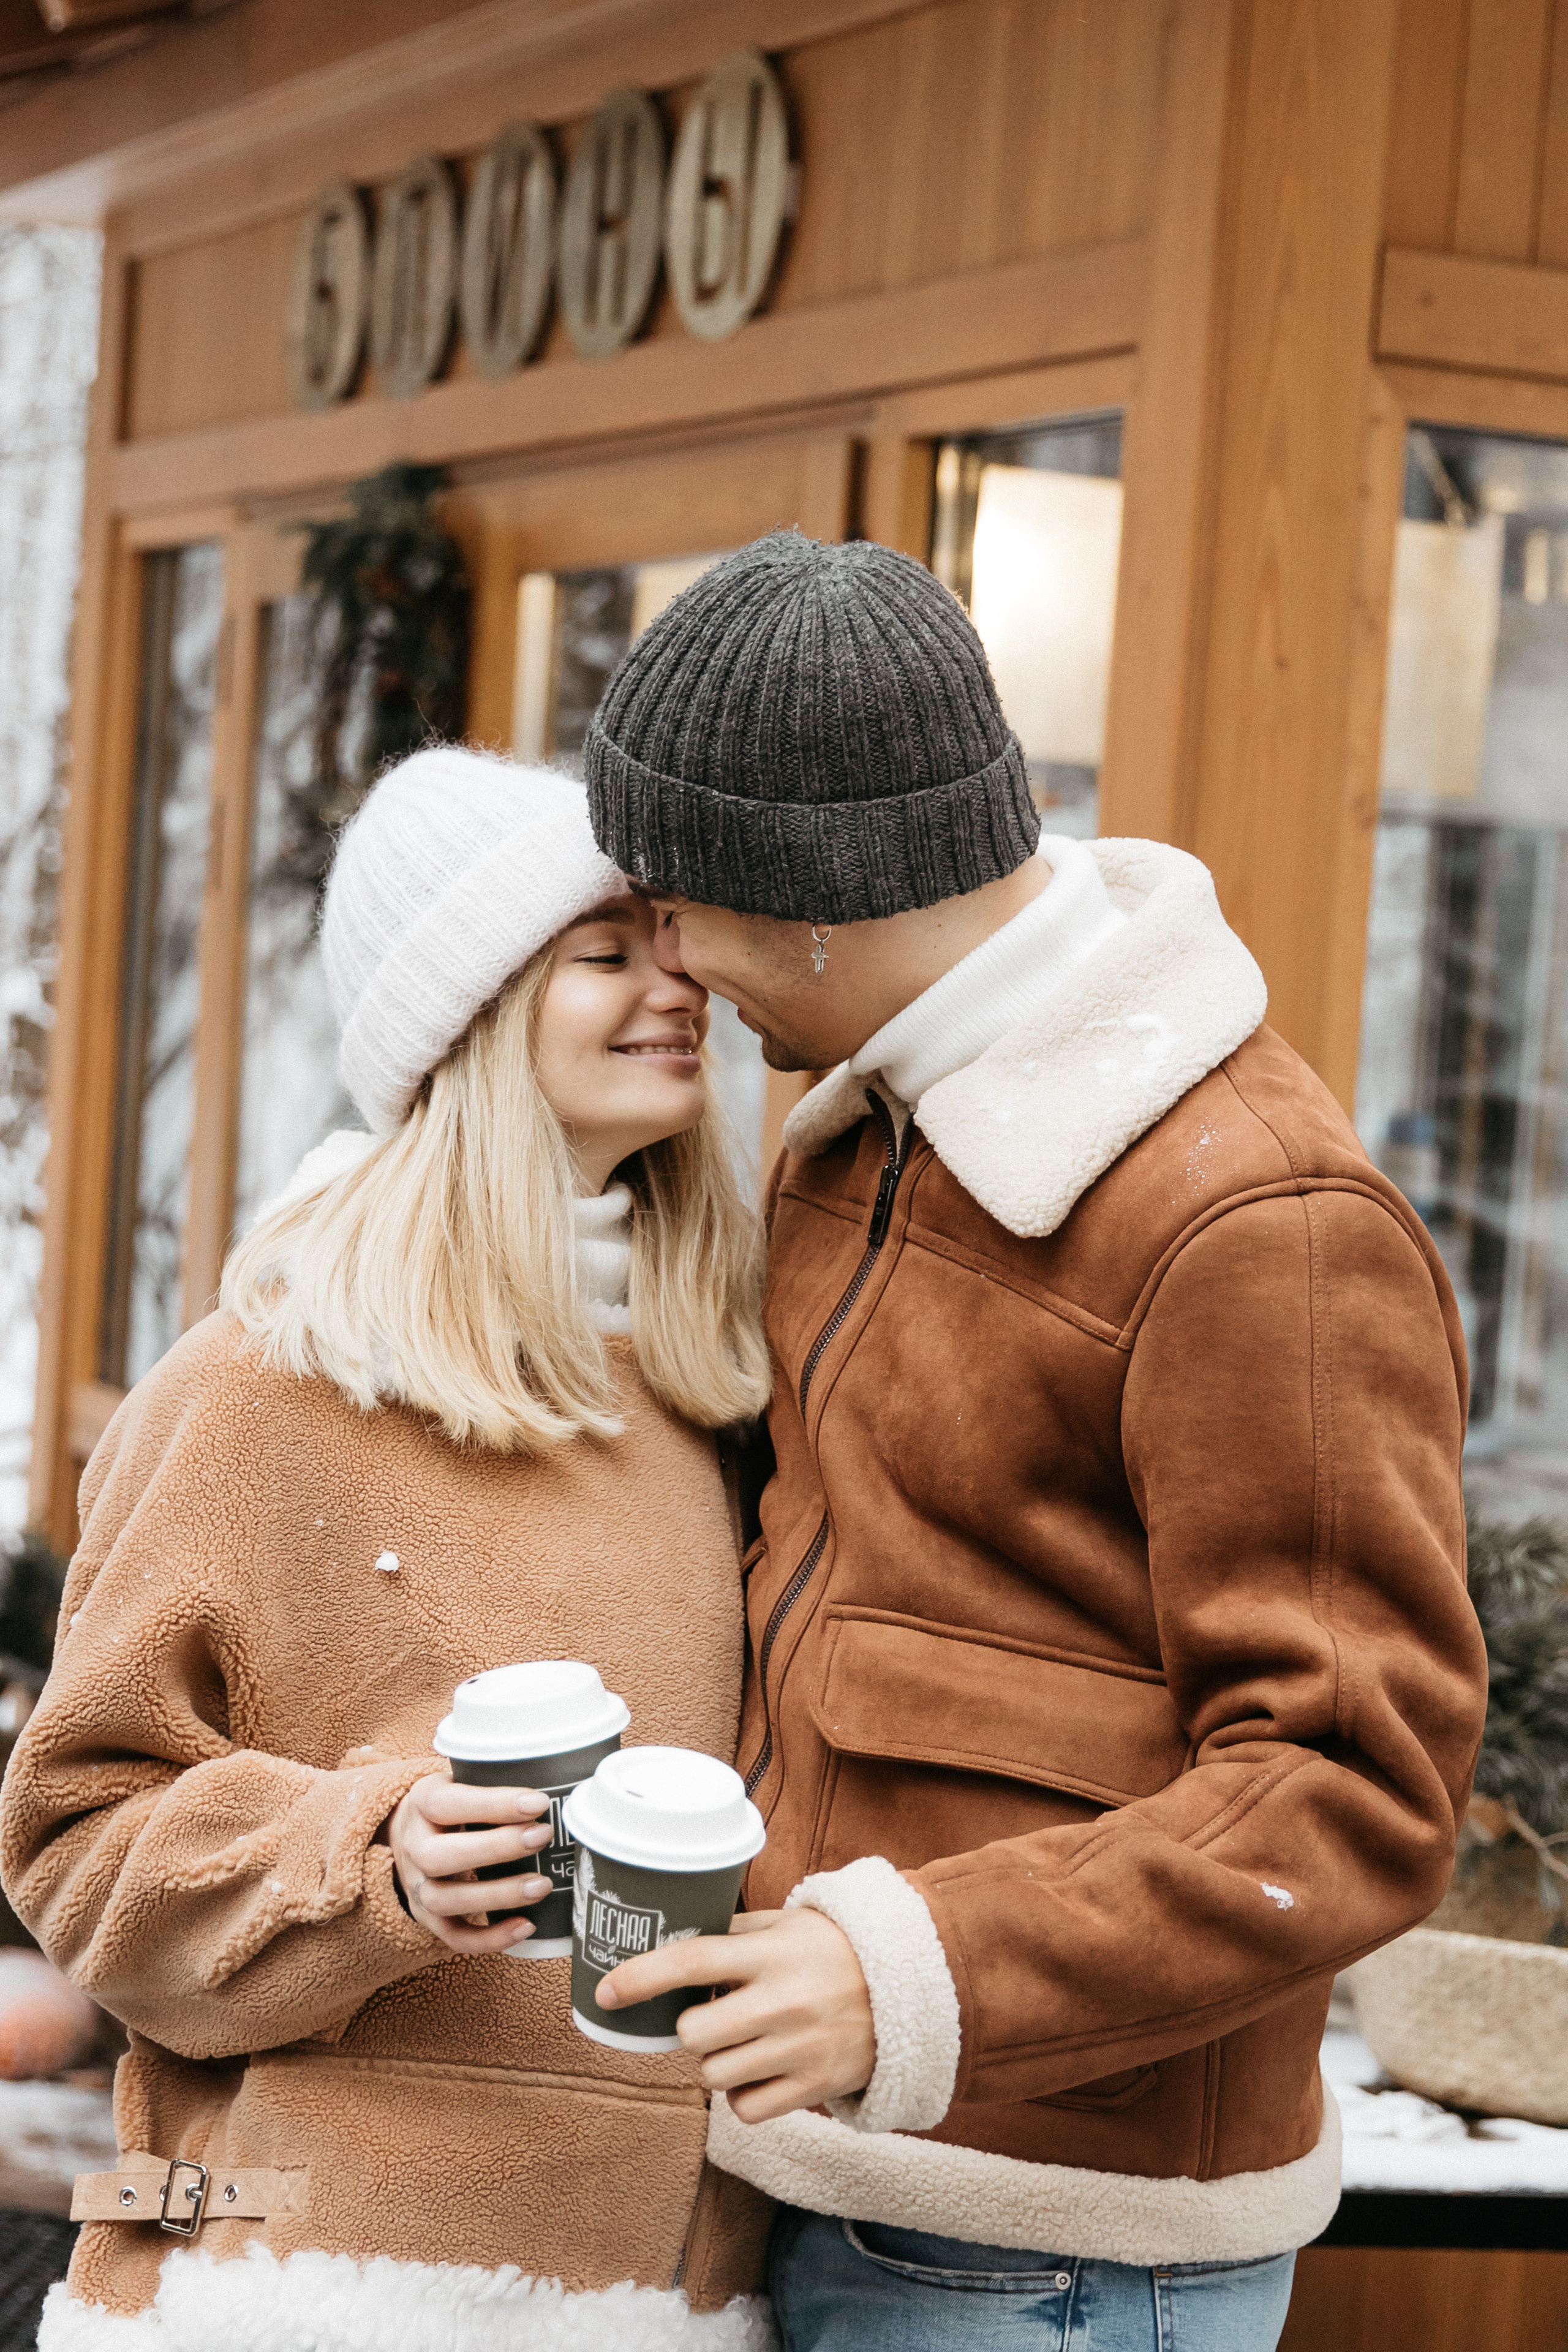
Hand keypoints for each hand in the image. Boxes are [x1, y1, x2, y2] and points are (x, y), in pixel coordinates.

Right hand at [381, 1772, 554, 1954]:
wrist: (409, 1831)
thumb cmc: (454, 1803)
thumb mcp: (462, 1778)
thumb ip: (496, 1778)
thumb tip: (562, 1779)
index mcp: (423, 1802)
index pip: (448, 1803)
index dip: (493, 1804)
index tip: (538, 1802)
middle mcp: (414, 1845)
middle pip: (438, 1856)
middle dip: (495, 1849)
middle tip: (543, 1836)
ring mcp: (416, 1886)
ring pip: (444, 1900)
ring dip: (496, 1895)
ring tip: (542, 1886)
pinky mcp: (427, 1917)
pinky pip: (454, 1936)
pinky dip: (489, 1938)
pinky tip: (526, 1926)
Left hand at [597, 1906, 875, 2122]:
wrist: (912, 1990)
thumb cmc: (836, 1950)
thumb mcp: (788, 1924)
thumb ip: (734, 1932)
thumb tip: (670, 1939)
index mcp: (771, 1952)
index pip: (691, 1961)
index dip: (640, 1976)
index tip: (606, 1991)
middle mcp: (782, 2001)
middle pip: (694, 2034)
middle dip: (690, 2029)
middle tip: (711, 2017)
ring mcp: (798, 2048)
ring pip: (715, 2074)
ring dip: (716, 2061)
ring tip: (743, 2041)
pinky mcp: (813, 2088)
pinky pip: (745, 2109)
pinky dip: (742, 2096)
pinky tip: (760, 2070)